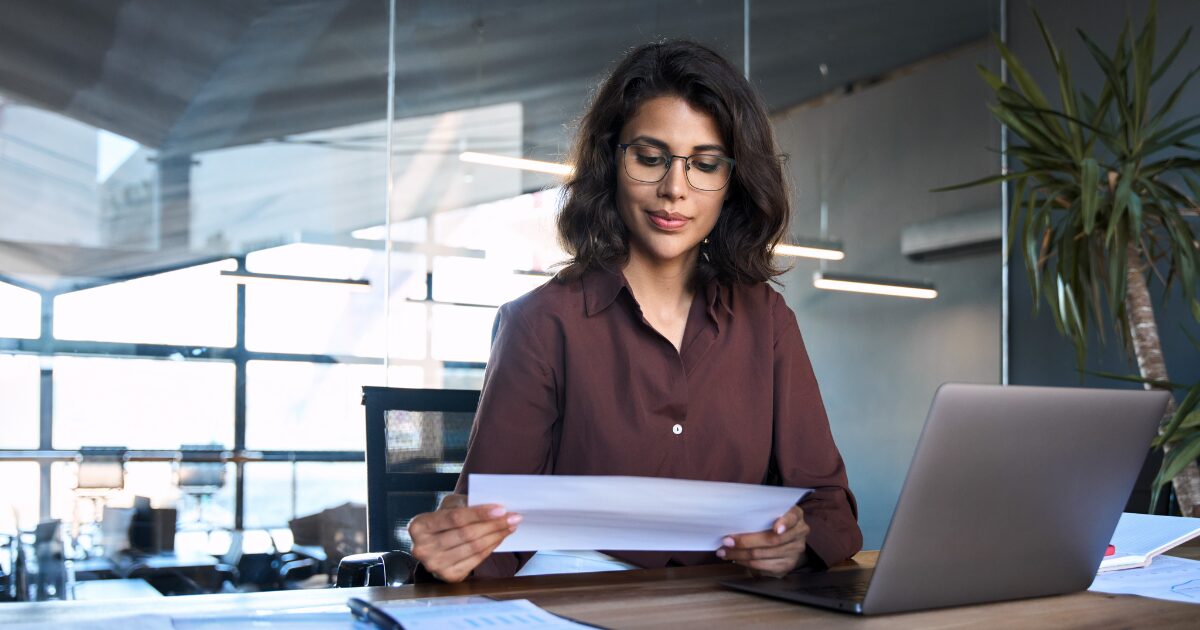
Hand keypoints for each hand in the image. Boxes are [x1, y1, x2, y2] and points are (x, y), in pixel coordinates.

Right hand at [407, 493, 521, 582]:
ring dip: (497, 536)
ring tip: (511, 526)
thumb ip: (465, 504)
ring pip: (474, 548)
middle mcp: (423, 548)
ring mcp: (434, 565)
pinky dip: (491, 548)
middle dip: (494, 525)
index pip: (455, 518)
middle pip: (466, 534)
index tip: (501, 509)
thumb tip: (495, 508)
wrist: (433, 543)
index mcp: (419, 526)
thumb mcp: (448, 505)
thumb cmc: (443, 520)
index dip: (479, 513)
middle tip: (513, 517)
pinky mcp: (448, 577)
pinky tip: (500, 538)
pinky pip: (476, 560)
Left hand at [716, 505, 809, 576]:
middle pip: (772, 540)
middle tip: (727, 541)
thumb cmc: (771, 520)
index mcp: (795, 515)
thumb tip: (733, 520)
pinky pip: (764, 565)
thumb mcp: (769, 511)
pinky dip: (747, 562)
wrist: (784, 537)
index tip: (776, 529)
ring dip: (741, 554)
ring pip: (764, 554)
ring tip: (725, 552)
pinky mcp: (788, 564)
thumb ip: (759, 514)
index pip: (792, 517)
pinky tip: (736, 559)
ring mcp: (795, 550)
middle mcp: (799, 532)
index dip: (784, 523)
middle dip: (746, 541)